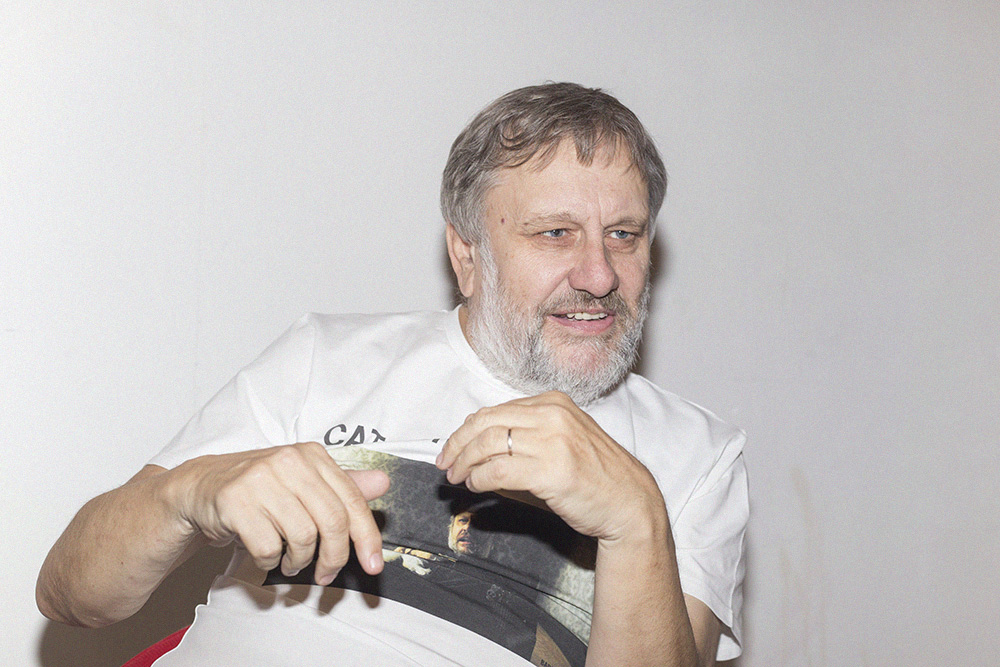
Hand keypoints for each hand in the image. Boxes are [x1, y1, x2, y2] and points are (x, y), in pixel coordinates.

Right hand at [170, 442, 388, 584]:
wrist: (202, 487)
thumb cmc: (260, 488)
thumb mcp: (304, 482)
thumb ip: (343, 485)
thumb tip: (383, 481)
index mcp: (312, 455)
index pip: (352, 501)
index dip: (367, 537)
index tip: (373, 565)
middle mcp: (289, 461)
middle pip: (331, 522)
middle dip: (334, 558)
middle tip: (326, 575)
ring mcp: (261, 479)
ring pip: (302, 537)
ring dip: (299, 561)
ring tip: (290, 560)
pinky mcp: (235, 500)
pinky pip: (269, 547)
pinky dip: (271, 560)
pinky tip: (268, 554)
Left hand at [436, 391, 664, 543]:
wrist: (629, 503)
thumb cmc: (596, 476)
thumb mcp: (562, 441)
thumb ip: (526, 437)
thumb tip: (478, 449)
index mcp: (554, 403)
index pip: (496, 410)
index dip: (467, 430)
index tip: (453, 447)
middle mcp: (553, 416)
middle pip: (486, 423)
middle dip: (458, 444)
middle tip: (446, 463)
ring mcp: (553, 441)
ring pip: (488, 444)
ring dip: (464, 463)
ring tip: (457, 478)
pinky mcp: (551, 471)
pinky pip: (499, 470)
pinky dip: (479, 479)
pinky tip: (476, 486)